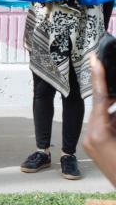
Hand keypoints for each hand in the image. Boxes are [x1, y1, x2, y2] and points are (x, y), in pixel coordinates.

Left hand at [83, 54, 115, 186]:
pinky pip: (104, 127)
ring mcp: (90, 142)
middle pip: (103, 107)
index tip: (94, 57)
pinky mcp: (94, 147)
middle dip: (114, 99)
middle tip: (113, 77)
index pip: (99, 97)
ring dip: (115, 111)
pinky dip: (114, 122)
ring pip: (105, 117)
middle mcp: (90, 135)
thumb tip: (113, 103)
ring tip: (115, 108)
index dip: (98, 76)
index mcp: (98, 131)